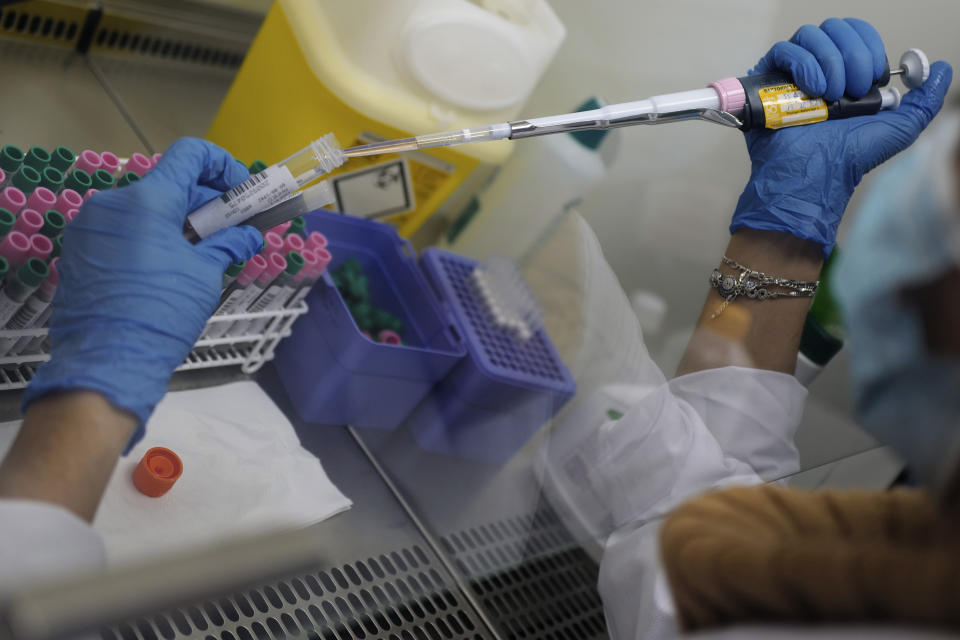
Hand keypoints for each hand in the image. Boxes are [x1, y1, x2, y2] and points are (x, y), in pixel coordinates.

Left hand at [23, 138, 262, 447]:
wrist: (107, 361)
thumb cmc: (162, 312)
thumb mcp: (203, 275)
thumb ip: (227, 244)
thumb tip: (249, 234)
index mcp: (147, 200)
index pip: (190, 155)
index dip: (223, 166)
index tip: (241, 192)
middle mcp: (113, 203)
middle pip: (169, 184)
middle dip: (205, 202)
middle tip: (232, 229)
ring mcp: (91, 226)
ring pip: (146, 208)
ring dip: (180, 221)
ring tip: (203, 254)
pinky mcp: (81, 250)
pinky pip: (125, 229)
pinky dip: (153, 237)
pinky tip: (170, 266)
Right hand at [730, 18, 952, 255]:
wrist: (818, 173)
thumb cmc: (853, 156)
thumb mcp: (901, 127)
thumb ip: (926, 98)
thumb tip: (941, 67)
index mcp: (846, 72)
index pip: (857, 32)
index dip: (869, 46)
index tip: (874, 78)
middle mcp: (817, 68)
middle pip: (834, 27)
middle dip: (852, 54)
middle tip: (855, 90)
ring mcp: (789, 74)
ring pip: (808, 35)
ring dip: (828, 61)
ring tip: (831, 95)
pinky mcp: (765, 82)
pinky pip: (782, 51)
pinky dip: (803, 65)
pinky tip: (813, 90)